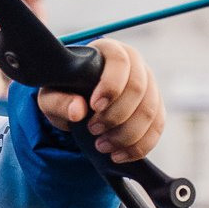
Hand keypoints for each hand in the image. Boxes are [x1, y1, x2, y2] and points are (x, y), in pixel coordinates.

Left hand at [34, 39, 164, 163]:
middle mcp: (136, 65)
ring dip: (126, 135)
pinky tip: (118, 156)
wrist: (78, 104)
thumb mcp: (52, 96)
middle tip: (93, 131)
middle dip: (116, 115)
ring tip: (102, 146)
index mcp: (111, 52)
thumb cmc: (65, 92)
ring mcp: (150, 87)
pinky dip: (139, 146)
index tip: (94, 106)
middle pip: (139, 89)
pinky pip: (156, 129)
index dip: (110, 85)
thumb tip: (77, 110)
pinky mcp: (156, 109)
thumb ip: (59, 101)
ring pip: (150, 112)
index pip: (120, 62)